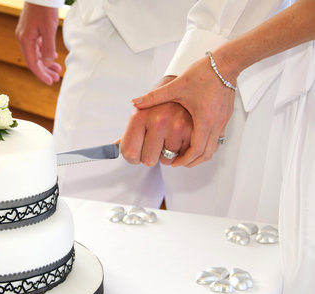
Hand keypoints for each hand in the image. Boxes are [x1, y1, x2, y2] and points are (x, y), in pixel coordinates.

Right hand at [15, 3, 61, 84]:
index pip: (32, 63)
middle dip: (44, 71)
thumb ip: (48, 47)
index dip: (41, 74)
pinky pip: (37, 47)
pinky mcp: (31, 30)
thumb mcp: (49, 29)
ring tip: (57, 70)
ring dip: (46, 63)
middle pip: (33, 60)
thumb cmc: (44, 9)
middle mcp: (23, 39)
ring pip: (36, 54)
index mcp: (25, 40)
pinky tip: (53, 57)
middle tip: (55, 79)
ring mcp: (27, 34)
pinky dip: (44, 53)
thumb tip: (48, 61)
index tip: (50, 82)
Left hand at [132, 53, 236, 167]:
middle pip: (206, 154)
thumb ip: (154, 96)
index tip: (173, 163)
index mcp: (204, 119)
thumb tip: (135, 103)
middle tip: (177, 163)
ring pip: (213, 148)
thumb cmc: (204, 73)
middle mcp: (216, 124)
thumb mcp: (176, 86)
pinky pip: (217, 139)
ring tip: (185, 155)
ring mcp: (222, 121)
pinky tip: (195, 141)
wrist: (226, 62)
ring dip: (200, 155)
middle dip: (191, 162)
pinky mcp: (224, 117)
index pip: (196, 150)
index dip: (184, 160)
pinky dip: (206, 145)